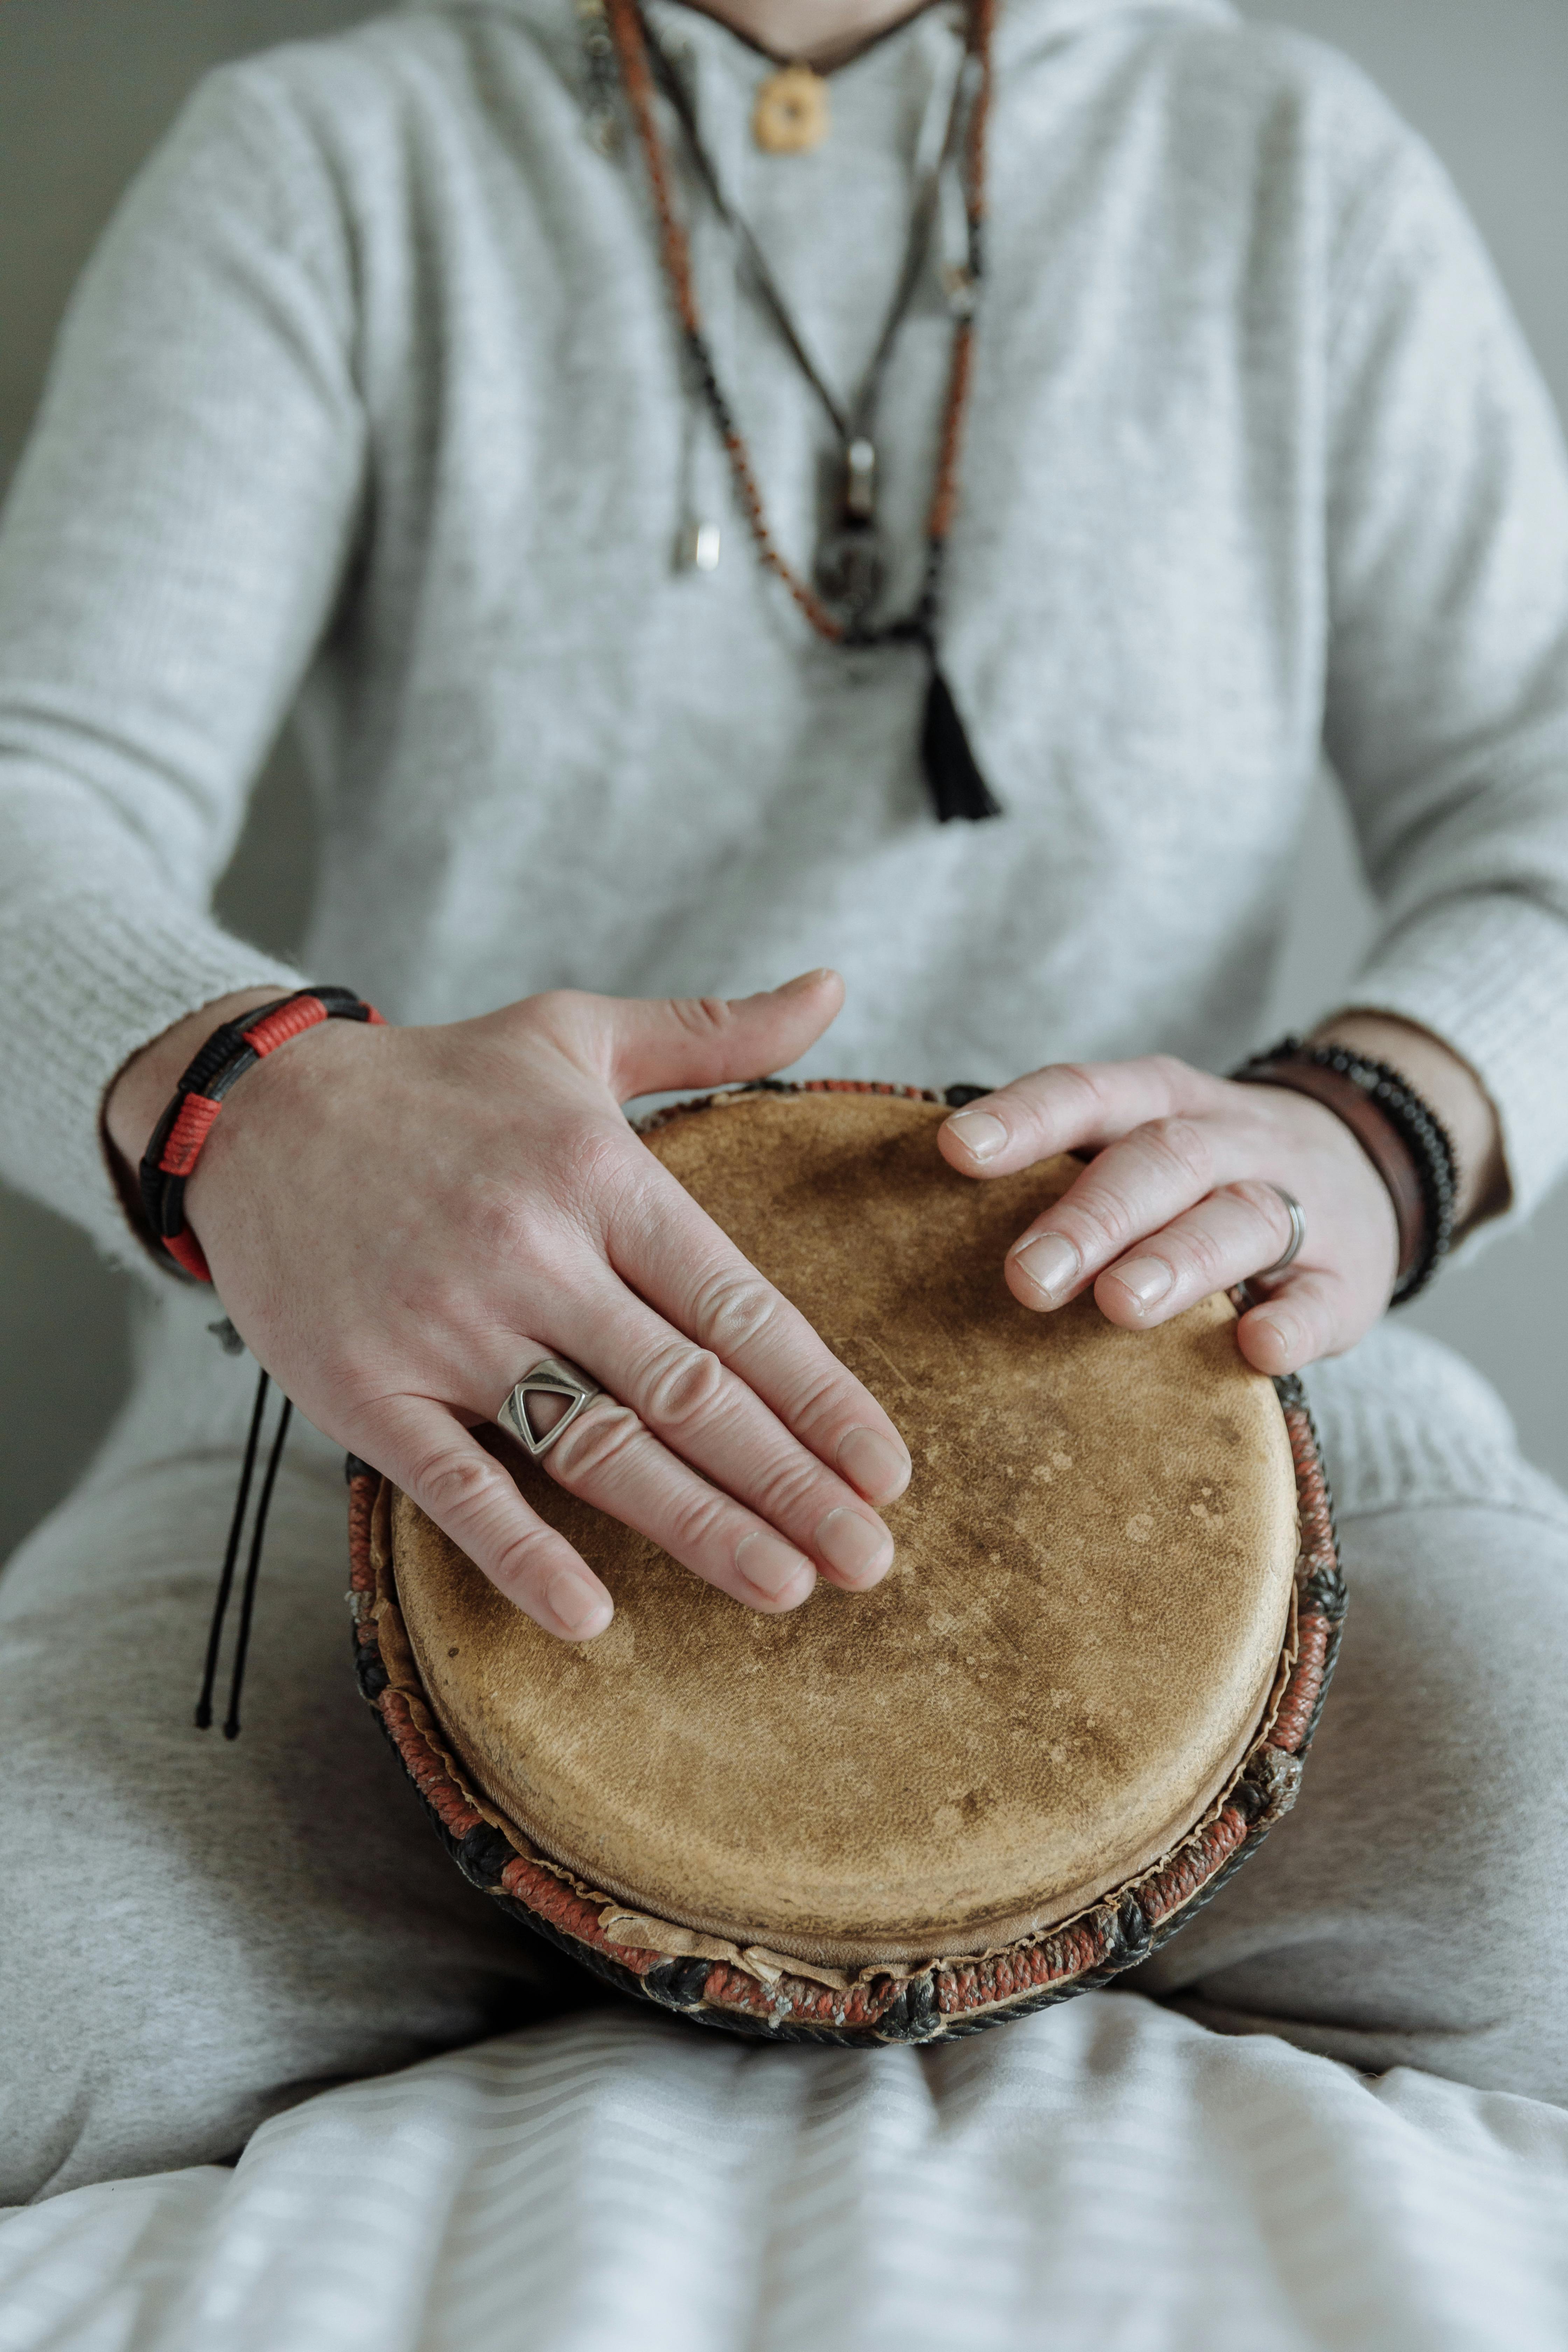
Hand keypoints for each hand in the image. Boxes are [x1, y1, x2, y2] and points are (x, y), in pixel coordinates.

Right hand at [105, 972, 909, 1640]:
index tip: (887, 1468)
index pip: (736, 1305)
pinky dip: (522, 1555)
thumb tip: (835, 987)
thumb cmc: (436, 1082)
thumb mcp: (574, 1031)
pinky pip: (457, 1488)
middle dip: (788, 1482)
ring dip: (699, 1528)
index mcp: (595, 1174)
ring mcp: (444, 1329)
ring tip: (788, 1587)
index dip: (820, 1396)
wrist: (250, 1114)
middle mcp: (529, 1253)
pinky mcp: (366, 1389)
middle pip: (686, 1392)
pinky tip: (592, 1616)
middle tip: (871, 1560)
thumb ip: (713, 1030)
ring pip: (595, 1447)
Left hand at [938, 1054, 1400, 1375]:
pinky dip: (1293, 1324)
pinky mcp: (1347, 1280)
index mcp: (1163, 1102)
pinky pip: (1324, 1300)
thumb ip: (1059, 1162)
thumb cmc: (1202, 1173)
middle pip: (1160, 1161)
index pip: (1088, 1094)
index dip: (1024, 1118)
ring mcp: (1298, 1207)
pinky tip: (1256, 1350)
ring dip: (1178, 1260)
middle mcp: (1230, 1141)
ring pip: (1239, 1220)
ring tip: (1119, 1303)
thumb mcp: (1141, 1137)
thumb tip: (917, 1203)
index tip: (956, 1150)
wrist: (1366, 1166)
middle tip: (1027, 1277)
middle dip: (1091, 1216)